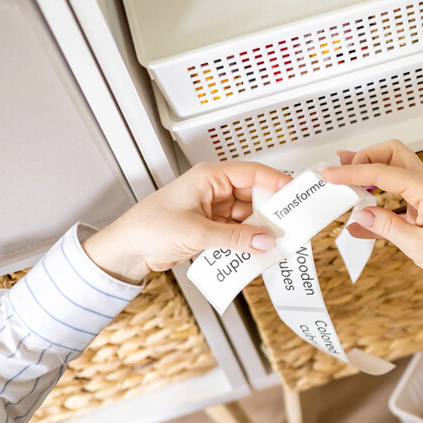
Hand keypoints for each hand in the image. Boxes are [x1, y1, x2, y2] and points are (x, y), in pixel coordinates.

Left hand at [84, 162, 291, 283]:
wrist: (126, 250)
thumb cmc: (149, 228)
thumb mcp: (197, 232)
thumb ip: (235, 237)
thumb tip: (266, 240)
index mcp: (209, 177)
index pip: (252, 173)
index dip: (276, 182)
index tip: (295, 195)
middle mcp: (213, 190)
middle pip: (254, 196)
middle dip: (270, 212)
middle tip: (288, 226)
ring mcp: (213, 209)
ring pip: (248, 216)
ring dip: (259, 230)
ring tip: (274, 242)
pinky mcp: (211, 227)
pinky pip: (238, 231)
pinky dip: (247, 241)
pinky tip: (256, 250)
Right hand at [321, 141, 422, 309]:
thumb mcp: (418, 246)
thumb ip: (387, 228)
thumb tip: (361, 214)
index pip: (382, 171)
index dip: (352, 172)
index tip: (330, 175)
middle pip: (392, 154)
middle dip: (365, 156)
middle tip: (341, 169)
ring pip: (395, 171)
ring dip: (371, 174)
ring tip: (347, 183)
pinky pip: (398, 197)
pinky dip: (379, 201)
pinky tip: (362, 219)